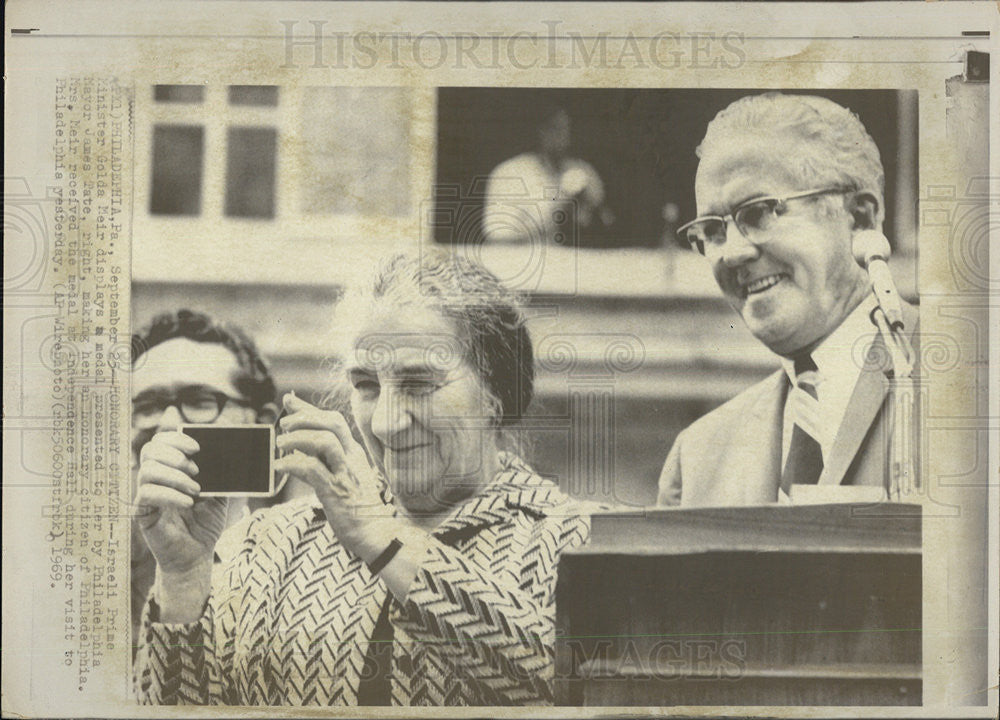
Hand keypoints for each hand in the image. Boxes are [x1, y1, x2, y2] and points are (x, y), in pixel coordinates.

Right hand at [134, 431, 227, 576]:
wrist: (197, 555)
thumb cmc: (205, 524)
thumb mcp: (218, 495)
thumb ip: (221, 475)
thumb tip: (231, 454)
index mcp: (171, 469)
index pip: (161, 442)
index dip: (176, 438)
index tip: (197, 447)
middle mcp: (155, 479)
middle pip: (150, 450)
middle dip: (174, 454)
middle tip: (196, 469)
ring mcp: (146, 495)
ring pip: (147, 470)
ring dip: (175, 476)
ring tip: (195, 490)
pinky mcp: (142, 513)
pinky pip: (147, 494)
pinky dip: (170, 495)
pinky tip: (188, 503)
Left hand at [274, 394, 392, 557]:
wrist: (375, 534)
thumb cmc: (355, 506)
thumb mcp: (341, 474)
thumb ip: (323, 455)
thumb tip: (300, 439)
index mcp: (354, 452)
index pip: (333, 419)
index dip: (308, 408)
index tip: (288, 402)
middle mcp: (352, 458)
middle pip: (332, 422)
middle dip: (304, 418)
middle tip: (284, 427)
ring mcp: (345, 474)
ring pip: (325, 441)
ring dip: (298, 438)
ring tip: (280, 446)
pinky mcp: (336, 492)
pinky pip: (313, 469)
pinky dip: (293, 464)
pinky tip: (281, 467)